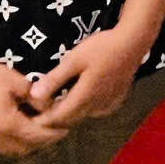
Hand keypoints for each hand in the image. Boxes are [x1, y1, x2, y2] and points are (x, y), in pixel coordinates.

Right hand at [0, 58, 61, 156]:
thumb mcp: (17, 82)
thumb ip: (36, 98)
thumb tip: (50, 109)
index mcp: (8, 124)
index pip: (36, 136)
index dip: (53, 134)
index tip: (64, 130)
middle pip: (26, 148)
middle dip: (41, 141)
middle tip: (51, 130)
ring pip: (12, 151)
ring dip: (26, 144)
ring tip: (35, 130)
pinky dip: (10, 144)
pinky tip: (15, 132)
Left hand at [29, 26, 154, 128]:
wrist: (133, 43)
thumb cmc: (102, 48)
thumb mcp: (74, 60)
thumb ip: (54, 79)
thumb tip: (33, 96)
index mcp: (84, 97)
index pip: (59, 117)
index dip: (44, 120)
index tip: (31, 119)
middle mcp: (97, 106)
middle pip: (71, 120)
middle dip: (55, 119)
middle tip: (40, 111)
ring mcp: (108, 105)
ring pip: (83, 116)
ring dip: (70, 114)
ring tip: (57, 103)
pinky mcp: (116, 101)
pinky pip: (95, 111)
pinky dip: (84, 109)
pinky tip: (81, 98)